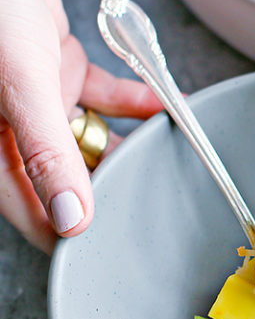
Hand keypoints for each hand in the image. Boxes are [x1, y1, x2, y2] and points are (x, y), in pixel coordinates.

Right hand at [0, 0, 162, 252]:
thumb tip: (69, 219)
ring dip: (130, 144)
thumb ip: (44, 151)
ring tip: (173, 157)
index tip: (120, 250)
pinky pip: (102, 96)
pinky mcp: (58, 68)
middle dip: (113, 189)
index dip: (76, 235)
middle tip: (161, 202)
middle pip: (72, 181)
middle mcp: (17, 132)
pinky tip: (163, 103)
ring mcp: (40, 100)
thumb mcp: (19, 83)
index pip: (38, 215)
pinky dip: (133, 100)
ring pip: (92, 139)